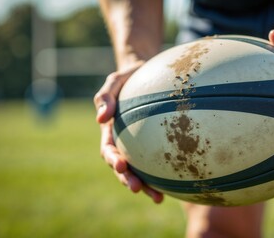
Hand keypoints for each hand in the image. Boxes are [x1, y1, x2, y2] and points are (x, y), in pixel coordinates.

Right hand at [94, 64, 163, 203]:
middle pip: (122, 166)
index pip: (108, 148)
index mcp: (111, 130)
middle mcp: (123, 142)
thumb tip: (100, 117)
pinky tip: (173, 188)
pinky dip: (161, 177)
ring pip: (139, 170)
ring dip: (145, 186)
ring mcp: (137, 146)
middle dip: (127, 178)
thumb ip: (104, 96)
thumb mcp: (115, 81)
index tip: (121, 164)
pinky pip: (157, 163)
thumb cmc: (129, 77)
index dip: (113, 159)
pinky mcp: (153, 146)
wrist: (146, 74)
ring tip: (157, 198)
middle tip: (136, 188)